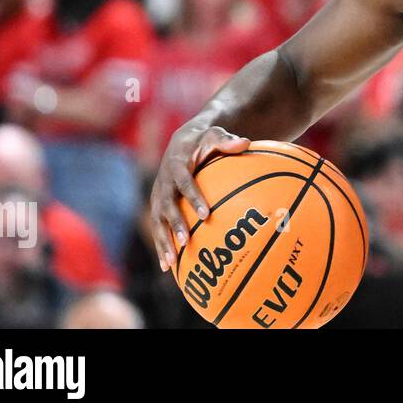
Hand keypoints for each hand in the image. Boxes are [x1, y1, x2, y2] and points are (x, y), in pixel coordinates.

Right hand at [149, 124, 250, 272]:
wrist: (181, 143)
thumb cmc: (203, 141)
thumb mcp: (214, 135)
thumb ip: (227, 141)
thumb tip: (245, 142)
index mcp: (177, 165)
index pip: (185, 183)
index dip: (194, 198)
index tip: (206, 214)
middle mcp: (164, 182)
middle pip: (167, 206)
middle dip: (175, 224)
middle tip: (186, 241)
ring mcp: (158, 196)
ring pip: (158, 222)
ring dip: (163, 241)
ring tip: (170, 263)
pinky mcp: (157, 207)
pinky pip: (158, 228)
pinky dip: (161, 246)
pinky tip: (167, 267)